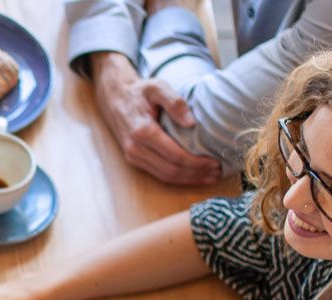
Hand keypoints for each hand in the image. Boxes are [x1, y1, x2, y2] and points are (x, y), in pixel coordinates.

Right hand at [89, 53, 221, 184]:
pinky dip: (178, 178)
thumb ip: (175, 102)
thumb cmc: (139, 91)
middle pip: (172, 171)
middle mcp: (136, 148)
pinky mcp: (134, 160)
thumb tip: (191, 123)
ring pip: (165, 176)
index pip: (175, 156)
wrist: (114, 97)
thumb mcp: (157, 87)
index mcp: (143, 131)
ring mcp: (133, 156)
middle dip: (196, 174)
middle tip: (217, 172)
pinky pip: (159, 174)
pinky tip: (193, 175)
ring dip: (189, 180)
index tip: (215, 162)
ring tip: (209, 177)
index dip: (197, 163)